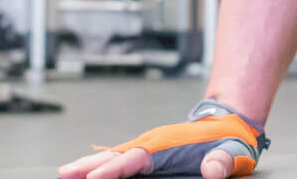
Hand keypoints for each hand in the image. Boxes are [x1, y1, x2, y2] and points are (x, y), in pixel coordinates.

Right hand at [58, 100, 267, 178]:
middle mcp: (153, 145)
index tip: (94, 177)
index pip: (135, 159)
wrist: (229, 124)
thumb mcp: (231, 153)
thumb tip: (212, 171)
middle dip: (89, 165)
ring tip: (67, 172)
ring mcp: (149, 148)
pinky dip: (102, 164)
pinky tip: (89, 171)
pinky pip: (121, 159)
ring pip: (113, 156)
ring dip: (90, 163)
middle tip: (65, 173)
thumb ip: (221, 163)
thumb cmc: (229, 142)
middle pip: (115, 155)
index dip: (114, 169)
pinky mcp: (149, 153)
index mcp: (167, 146)